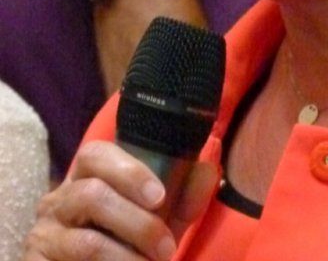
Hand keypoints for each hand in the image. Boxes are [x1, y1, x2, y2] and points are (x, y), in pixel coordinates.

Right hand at [23, 141, 217, 260]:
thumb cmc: (128, 246)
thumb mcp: (160, 222)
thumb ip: (183, 198)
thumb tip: (207, 170)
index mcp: (86, 178)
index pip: (95, 154)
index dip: (128, 171)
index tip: (159, 196)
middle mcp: (58, 201)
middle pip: (92, 194)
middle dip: (138, 223)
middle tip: (167, 248)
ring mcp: (43, 236)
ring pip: (86, 241)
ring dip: (127, 257)